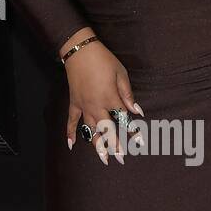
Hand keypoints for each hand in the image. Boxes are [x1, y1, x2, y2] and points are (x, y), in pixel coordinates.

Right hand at [59, 31, 142, 162]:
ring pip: (90, 130)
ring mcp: (83, 106)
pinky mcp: (74, 103)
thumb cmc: (103, 60)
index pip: (123, 119)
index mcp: (110, 98)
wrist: (80, 51)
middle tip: (120, 159)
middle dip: (113, 146)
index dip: (132, 131)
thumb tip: (137, 111)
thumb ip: (127, 94)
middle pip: (106, 130)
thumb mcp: (121, 74)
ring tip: (103, 158)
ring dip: (96, 145)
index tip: (139, 143)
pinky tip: (71, 145)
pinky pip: (71, 121)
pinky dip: (70, 133)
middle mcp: (96, 106)